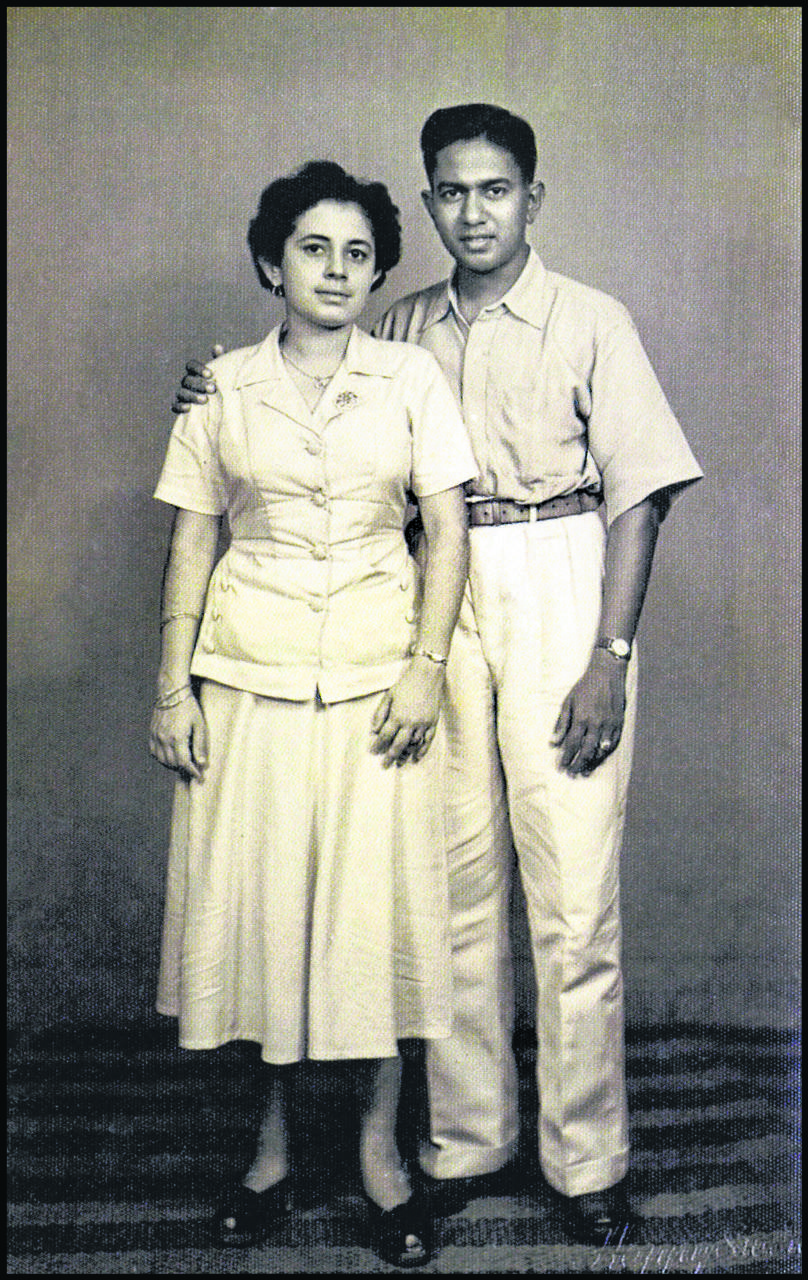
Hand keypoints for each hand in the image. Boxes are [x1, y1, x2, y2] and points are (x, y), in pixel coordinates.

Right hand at [149, 695, 208, 780]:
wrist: (172, 692)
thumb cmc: (189, 707)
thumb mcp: (199, 725)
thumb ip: (200, 745)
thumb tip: (201, 763)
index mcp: (177, 737)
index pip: (184, 763)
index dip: (193, 772)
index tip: (200, 777)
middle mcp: (164, 739)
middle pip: (173, 763)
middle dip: (184, 769)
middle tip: (194, 768)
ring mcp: (156, 736)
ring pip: (162, 760)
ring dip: (173, 764)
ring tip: (183, 762)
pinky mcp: (151, 733)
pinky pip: (154, 752)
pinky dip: (162, 758)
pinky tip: (170, 755)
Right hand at [171, 344, 222, 413]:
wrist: (223, 407)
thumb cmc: (222, 386)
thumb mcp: (224, 374)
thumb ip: (221, 361)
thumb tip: (217, 348)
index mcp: (194, 373)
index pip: (191, 365)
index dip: (199, 369)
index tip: (211, 375)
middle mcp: (186, 382)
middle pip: (187, 380)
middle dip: (199, 384)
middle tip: (213, 389)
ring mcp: (182, 395)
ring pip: (181, 392)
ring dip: (192, 396)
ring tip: (205, 400)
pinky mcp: (180, 407)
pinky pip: (175, 406)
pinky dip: (179, 406)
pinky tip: (189, 408)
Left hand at [370, 659, 444, 766]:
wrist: (427, 675)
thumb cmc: (406, 684)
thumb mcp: (388, 696)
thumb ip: (380, 713)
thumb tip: (374, 730)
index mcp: (397, 715)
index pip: (385, 735)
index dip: (378, 745)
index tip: (373, 752)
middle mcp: (410, 722)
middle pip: (398, 745)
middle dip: (390, 757)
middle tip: (384, 765)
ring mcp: (423, 724)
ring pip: (413, 745)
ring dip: (405, 755)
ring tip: (399, 763)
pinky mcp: (433, 723)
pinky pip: (428, 741)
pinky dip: (422, 751)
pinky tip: (416, 757)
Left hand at [550, 651, 626, 775]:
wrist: (607, 673)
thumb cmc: (584, 687)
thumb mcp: (568, 701)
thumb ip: (561, 723)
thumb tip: (553, 743)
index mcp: (581, 718)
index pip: (572, 744)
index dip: (566, 758)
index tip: (561, 767)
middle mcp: (596, 724)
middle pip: (586, 751)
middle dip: (578, 764)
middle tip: (572, 773)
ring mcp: (610, 724)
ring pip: (601, 750)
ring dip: (593, 763)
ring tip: (586, 772)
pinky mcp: (619, 723)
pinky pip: (614, 743)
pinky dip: (607, 753)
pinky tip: (600, 758)